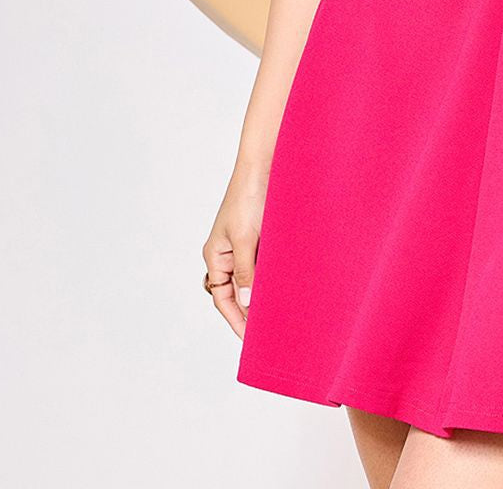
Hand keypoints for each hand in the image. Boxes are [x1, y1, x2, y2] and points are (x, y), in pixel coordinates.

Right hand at [202, 166, 266, 338]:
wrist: (265, 164)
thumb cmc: (249, 196)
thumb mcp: (245, 237)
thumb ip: (246, 271)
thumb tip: (246, 303)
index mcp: (216, 255)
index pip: (223, 298)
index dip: (236, 320)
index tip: (251, 339)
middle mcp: (228, 253)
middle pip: (236, 292)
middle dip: (249, 311)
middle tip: (268, 331)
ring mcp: (245, 245)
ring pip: (251, 280)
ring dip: (262, 293)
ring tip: (279, 313)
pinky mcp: (261, 236)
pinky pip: (264, 264)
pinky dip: (272, 276)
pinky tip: (286, 286)